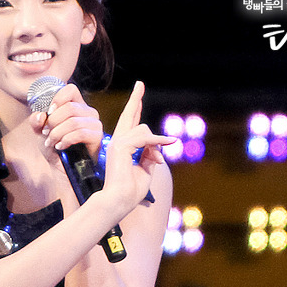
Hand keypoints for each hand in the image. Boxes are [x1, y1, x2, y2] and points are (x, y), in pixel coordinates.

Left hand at [27, 83, 103, 159]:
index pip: (70, 89)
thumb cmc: (55, 147)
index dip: (58, 98)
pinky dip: (66, 140)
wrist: (64, 170)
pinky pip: (80, 133)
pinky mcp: (97, 137)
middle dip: (53, 121)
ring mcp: (94, 124)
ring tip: (51, 142)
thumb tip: (40, 115)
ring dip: (57, 133)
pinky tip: (60, 146)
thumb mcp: (41, 133)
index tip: (48, 112)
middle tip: (46, 133)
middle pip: (70, 107)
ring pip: (73, 121)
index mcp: (76, 106)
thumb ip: (36, 122)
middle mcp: (88, 112)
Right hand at [101, 81, 176, 210]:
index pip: (129, 123)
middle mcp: (117, 142)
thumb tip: (158, 144)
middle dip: (136, 99)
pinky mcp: (121, 147)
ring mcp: (117, 143)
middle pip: (129, 115)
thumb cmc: (129, 192)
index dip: (134, 108)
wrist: (118, 202)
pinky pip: (145, 138)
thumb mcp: (145, 170)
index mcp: (121, 147)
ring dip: (157, 143)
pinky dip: (158, 142)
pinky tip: (169, 144)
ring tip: (158, 161)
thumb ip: (150, 154)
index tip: (138, 94)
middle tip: (140, 84)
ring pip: (144, 130)